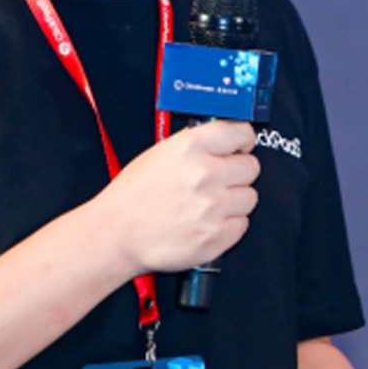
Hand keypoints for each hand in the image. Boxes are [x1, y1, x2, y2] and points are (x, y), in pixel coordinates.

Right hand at [100, 121, 259, 276]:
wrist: (116, 234)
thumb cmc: (131, 197)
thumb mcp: (159, 154)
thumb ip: (196, 146)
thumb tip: (224, 144)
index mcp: (190, 148)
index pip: (241, 133)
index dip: (243, 141)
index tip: (242, 147)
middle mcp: (205, 174)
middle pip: (251, 167)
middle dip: (238, 173)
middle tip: (220, 181)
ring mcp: (213, 207)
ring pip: (250, 197)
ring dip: (234, 201)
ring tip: (209, 205)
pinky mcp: (217, 236)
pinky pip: (242, 225)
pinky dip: (228, 225)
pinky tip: (206, 222)